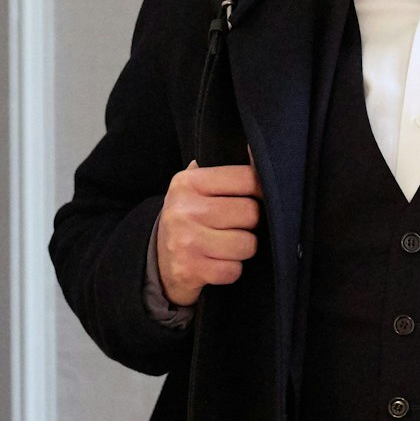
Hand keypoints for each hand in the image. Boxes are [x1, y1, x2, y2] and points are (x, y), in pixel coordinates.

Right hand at [155, 160, 261, 306]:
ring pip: (247, 244)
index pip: (247, 179)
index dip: (261, 190)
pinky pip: (233, 270)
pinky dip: (231, 270)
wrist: (158, 259)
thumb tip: (256, 150)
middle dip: (250, 224)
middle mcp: (183, 210)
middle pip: (250, 213)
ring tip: (226, 245)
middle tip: (235, 226)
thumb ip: (227, 172)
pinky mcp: (188, 270)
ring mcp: (184, 241)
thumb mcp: (199, 189)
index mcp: (188, 183)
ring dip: (243, 249)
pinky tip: (216, 263)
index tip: (256, 197)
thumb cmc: (190, 218)